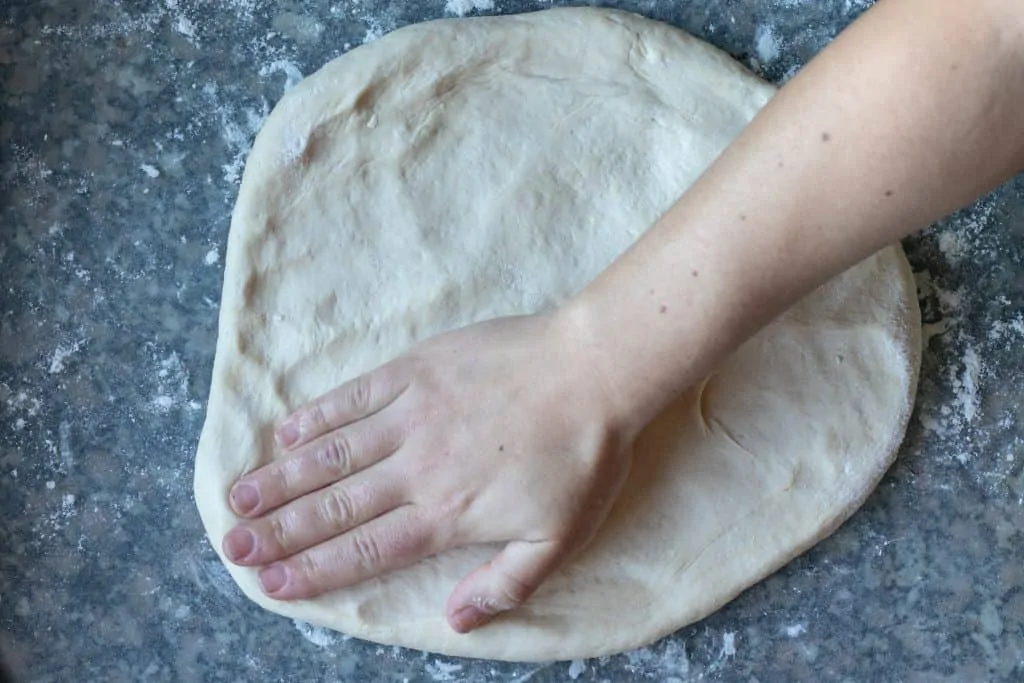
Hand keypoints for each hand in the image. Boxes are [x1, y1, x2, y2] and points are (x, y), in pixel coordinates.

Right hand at [221, 312, 634, 632]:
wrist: (595, 371)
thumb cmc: (584, 458)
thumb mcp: (560, 539)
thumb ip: (505, 584)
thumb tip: (456, 620)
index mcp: (449, 514)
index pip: (367, 549)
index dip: (315, 570)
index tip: (273, 584)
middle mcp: (419, 468)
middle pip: (337, 507)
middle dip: (281, 531)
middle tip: (234, 546)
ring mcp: (414, 415)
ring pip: (334, 454)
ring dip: (283, 478)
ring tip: (240, 497)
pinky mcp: (417, 370)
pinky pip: (355, 396)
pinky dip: (318, 415)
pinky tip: (287, 431)